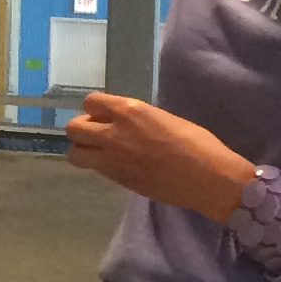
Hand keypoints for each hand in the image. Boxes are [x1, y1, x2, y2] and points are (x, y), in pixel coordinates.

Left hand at [64, 93, 258, 223]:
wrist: (206, 177)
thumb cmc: (196, 143)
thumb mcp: (162, 118)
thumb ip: (137, 119)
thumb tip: (125, 124)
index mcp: (129, 110)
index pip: (90, 102)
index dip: (95, 110)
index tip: (104, 117)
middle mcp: (114, 132)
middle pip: (73, 128)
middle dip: (82, 130)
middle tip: (99, 136)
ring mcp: (112, 158)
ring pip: (75, 154)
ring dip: (83, 151)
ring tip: (102, 153)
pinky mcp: (118, 179)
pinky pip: (95, 170)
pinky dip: (99, 166)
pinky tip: (119, 166)